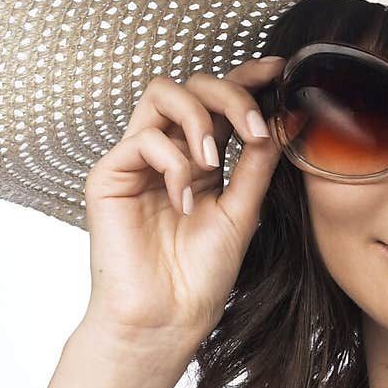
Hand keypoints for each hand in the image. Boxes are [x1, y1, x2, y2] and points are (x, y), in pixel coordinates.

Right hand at [80, 56, 285, 348]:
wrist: (169, 318)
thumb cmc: (200, 276)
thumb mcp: (242, 212)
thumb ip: (255, 166)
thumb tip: (277, 119)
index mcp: (200, 162)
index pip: (219, 104)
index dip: (246, 79)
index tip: (279, 70)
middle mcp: (168, 155)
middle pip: (192, 86)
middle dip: (228, 95)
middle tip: (253, 128)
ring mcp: (137, 162)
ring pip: (163, 94)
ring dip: (199, 118)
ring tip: (215, 162)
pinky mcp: (109, 175)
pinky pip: (144, 139)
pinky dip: (173, 163)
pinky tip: (184, 201)